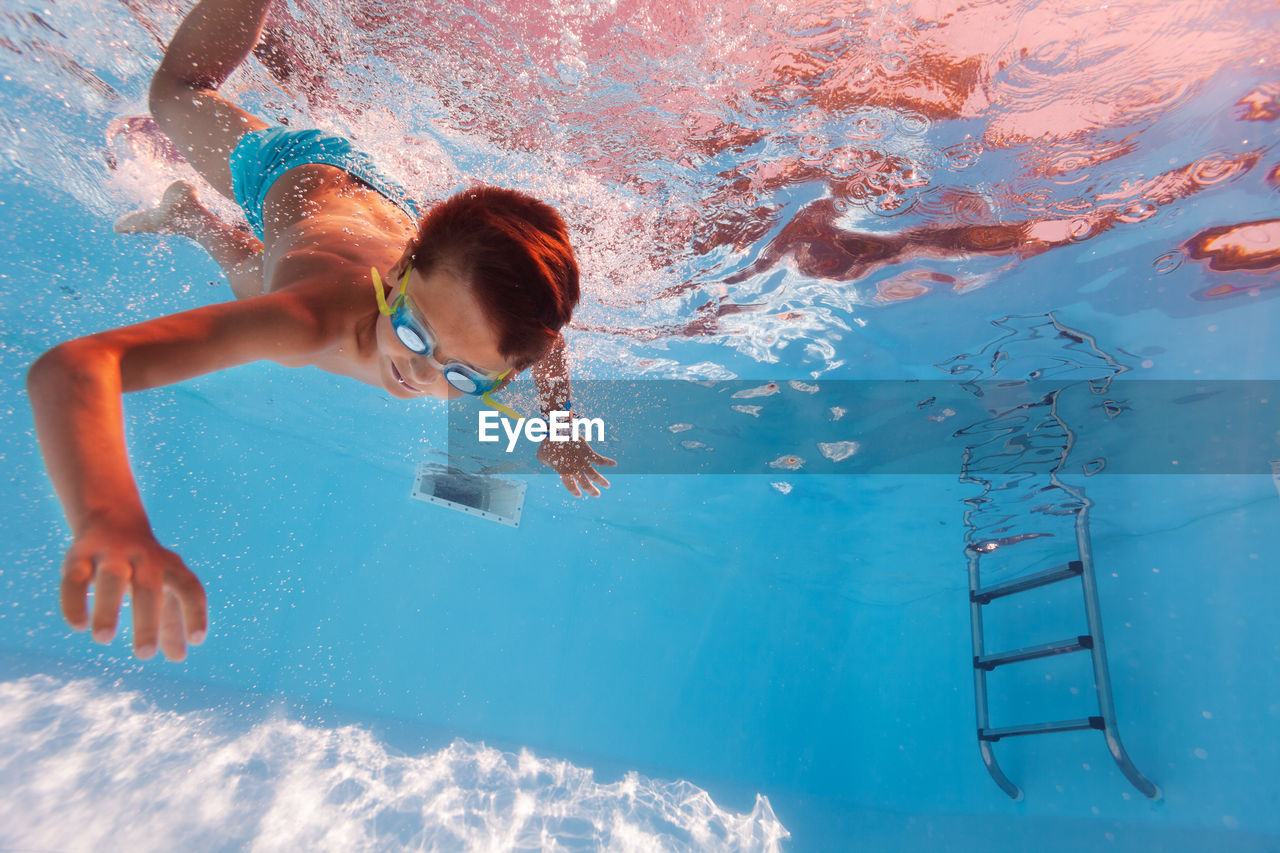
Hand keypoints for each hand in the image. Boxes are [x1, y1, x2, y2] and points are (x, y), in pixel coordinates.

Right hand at [59, 514, 206, 660]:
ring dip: (108, 609)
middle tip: (144, 655)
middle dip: (147, 621)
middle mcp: (144, 558)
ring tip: (104, 639)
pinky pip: (75, 578)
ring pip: (111, 579)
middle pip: (148, 588)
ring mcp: (112, 554)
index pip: (189, 588)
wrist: (113, 518)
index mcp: (170, 566)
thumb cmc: (145, 566)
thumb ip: (172, 620)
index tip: (197, 641)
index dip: (195, 613)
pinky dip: (75, 601)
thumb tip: (178, 657)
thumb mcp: (164, 586)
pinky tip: (78, 625)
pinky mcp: (80, 555)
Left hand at [537, 436, 615, 497]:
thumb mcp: (542, 456)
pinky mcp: (589, 453)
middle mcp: (575, 469)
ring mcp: (583, 462)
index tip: (579, 495)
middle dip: (591, 490)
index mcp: (563, 471)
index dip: (575, 491)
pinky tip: (614, 464)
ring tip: (607, 486)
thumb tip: (548, 462)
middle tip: (597, 495)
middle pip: (585, 484)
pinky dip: (608, 462)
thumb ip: (545, 462)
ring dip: (601, 481)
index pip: (570, 485)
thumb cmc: (548, 443)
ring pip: (595, 475)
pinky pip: (601, 460)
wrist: (557, 432)